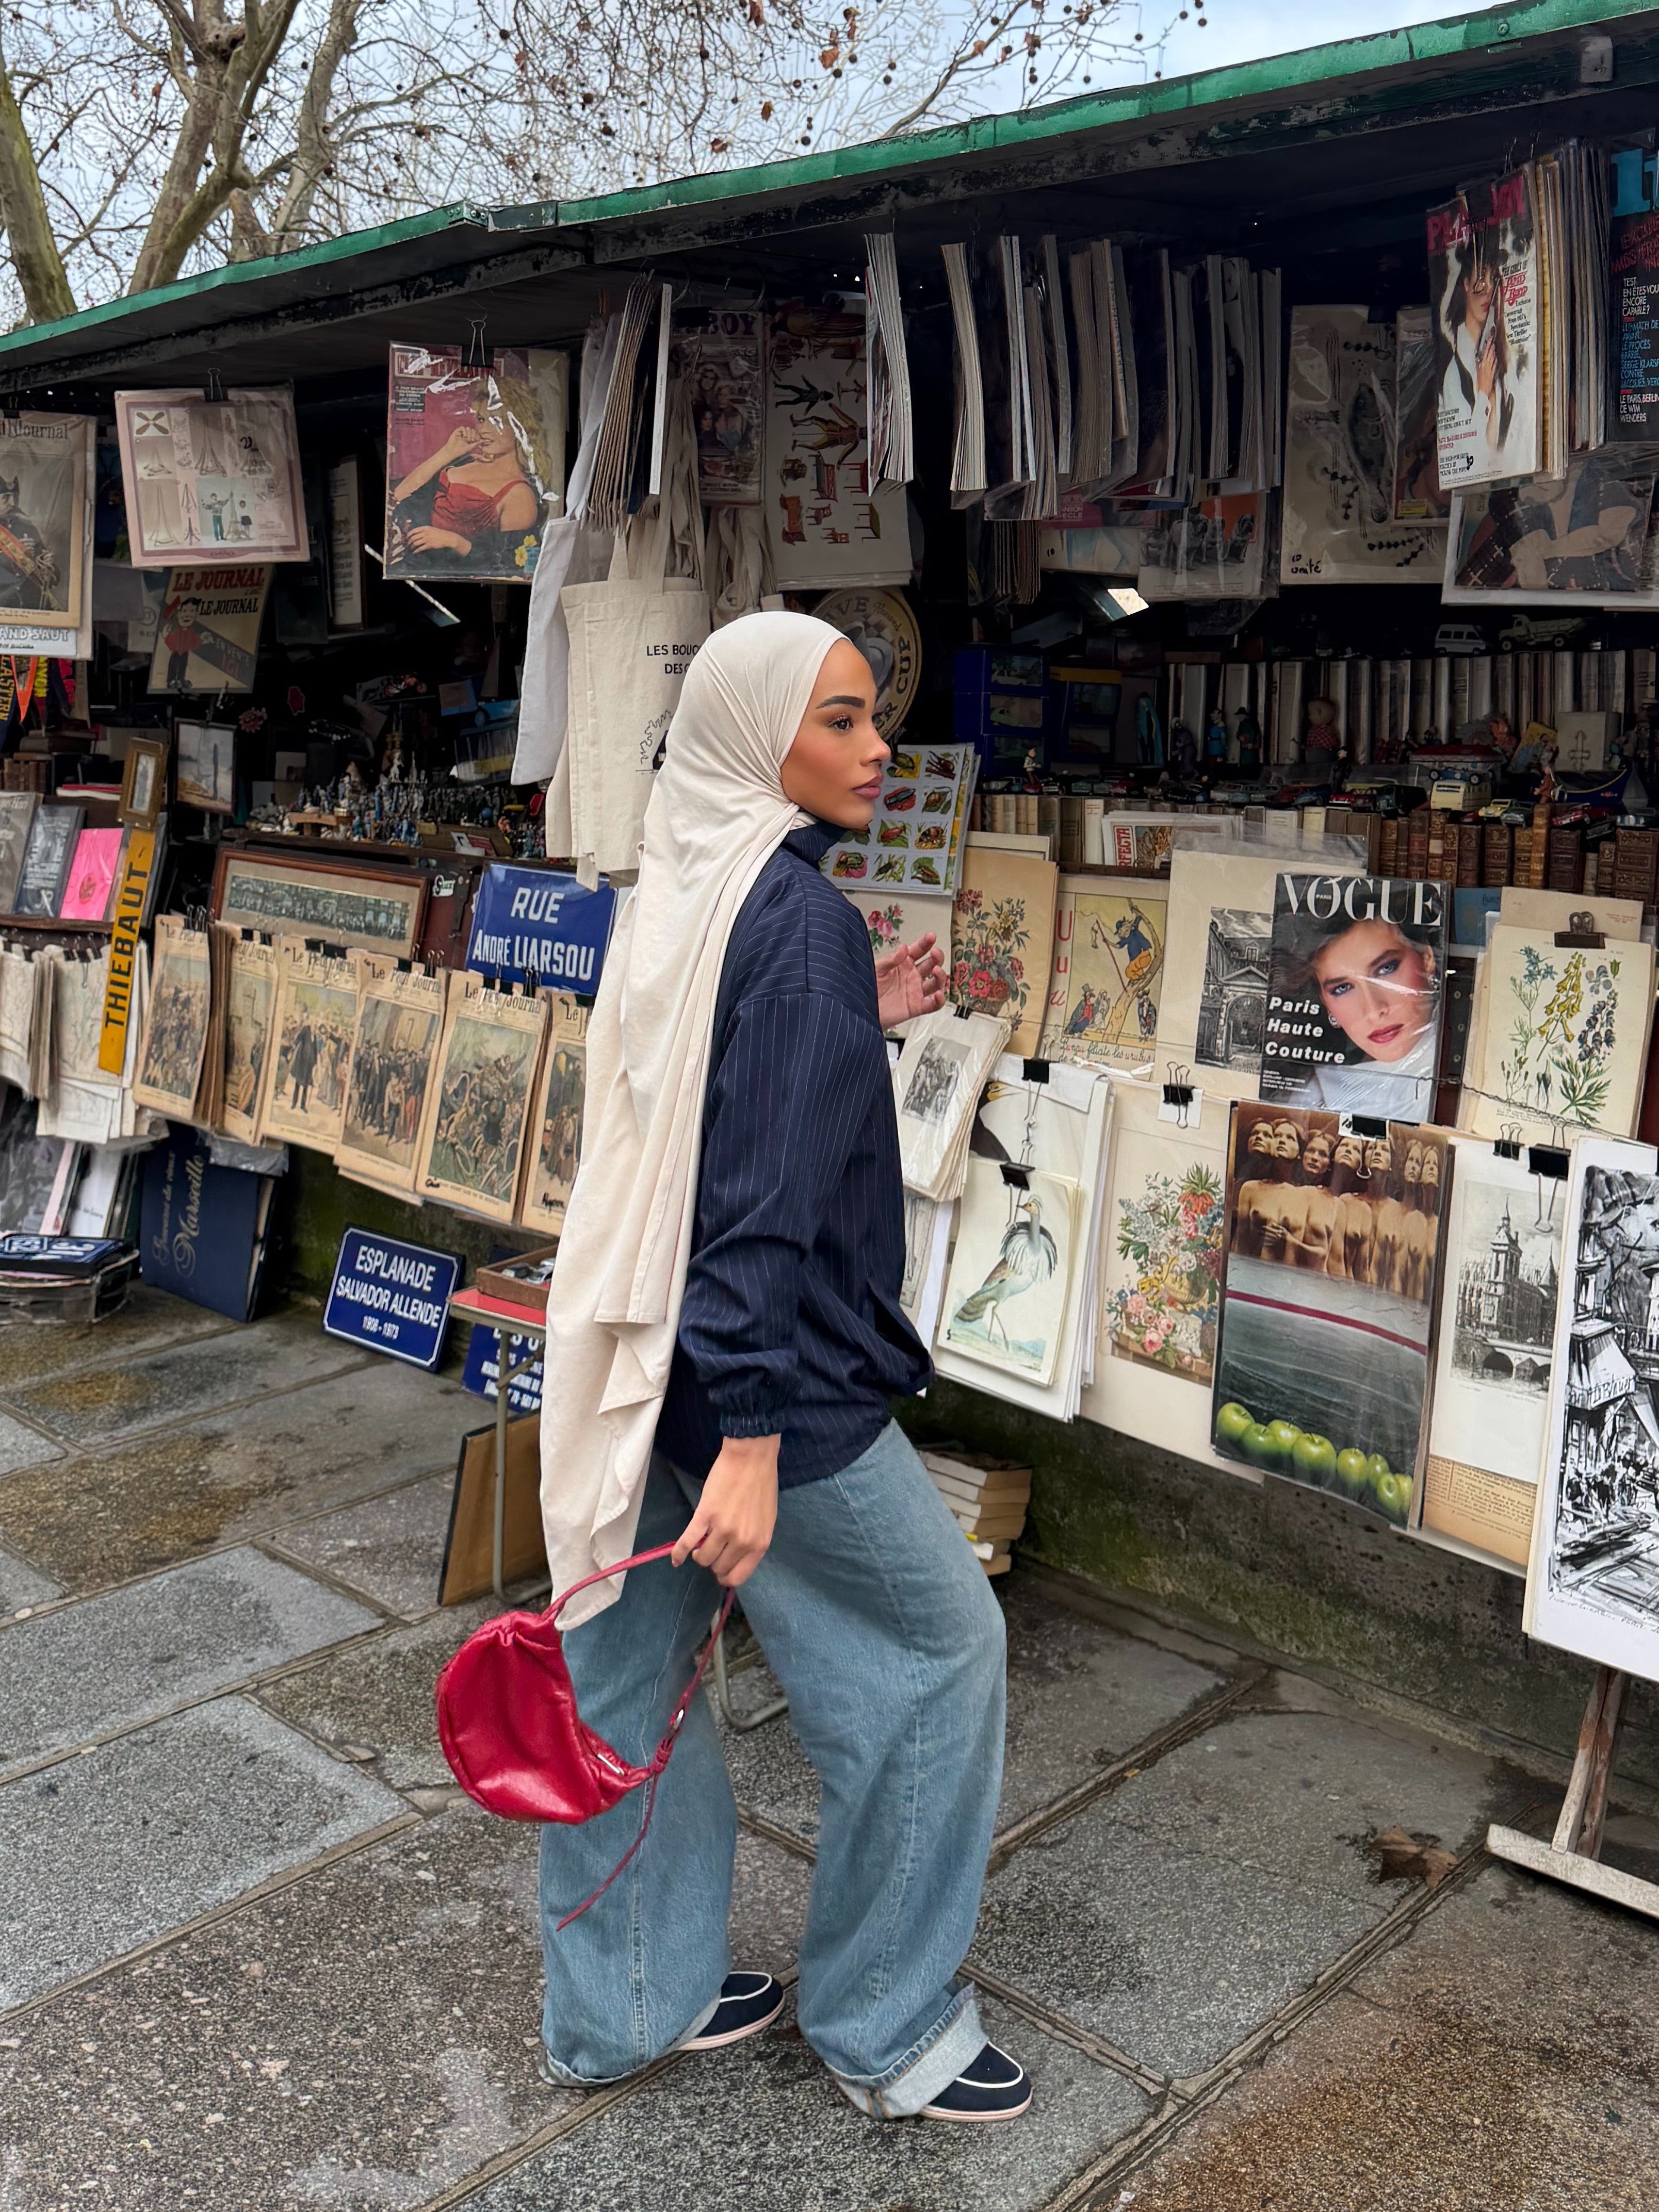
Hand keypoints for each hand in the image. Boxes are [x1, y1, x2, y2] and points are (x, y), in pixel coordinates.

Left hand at [407, 525, 471, 553]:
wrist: (448, 538)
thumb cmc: (440, 534)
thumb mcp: (432, 530)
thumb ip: (425, 531)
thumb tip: (418, 534)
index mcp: (425, 528)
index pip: (414, 530)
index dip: (408, 534)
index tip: (406, 538)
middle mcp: (425, 533)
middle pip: (413, 537)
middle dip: (409, 542)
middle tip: (407, 545)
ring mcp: (427, 539)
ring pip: (415, 543)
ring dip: (411, 546)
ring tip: (410, 549)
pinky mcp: (429, 545)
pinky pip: (420, 548)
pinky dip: (416, 551)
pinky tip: (414, 552)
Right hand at [440, 424, 481, 458]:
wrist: (452, 451)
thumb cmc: (461, 451)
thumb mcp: (470, 447)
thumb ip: (476, 443)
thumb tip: (483, 440)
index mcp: (469, 439)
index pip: (475, 434)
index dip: (477, 436)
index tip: (476, 440)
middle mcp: (466, 435)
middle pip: (472, 430)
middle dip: (473, 435)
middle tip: (471, 440)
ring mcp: (461, 433)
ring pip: (468, 428)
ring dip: (469, 433)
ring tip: (467, 439)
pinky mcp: (457, 431)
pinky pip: (463, 427)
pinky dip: (464, 431)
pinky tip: (464, 436)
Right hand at [671, 1434, 778, 1587]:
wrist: (751, 1458)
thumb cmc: (761, 1485)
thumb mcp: (765, 1520)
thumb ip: (753, 1541)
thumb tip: (735, 1557)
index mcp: (759, 1544)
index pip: (738, 1576)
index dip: (725, 1576)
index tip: (720, 1570)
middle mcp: (742, 1541)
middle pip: (718, 1567)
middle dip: (713, 1562)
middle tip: (711, 1549)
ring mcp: (723, 1529)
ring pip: (703, 1558)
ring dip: (698, 1554)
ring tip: (699, 1544)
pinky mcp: (705, 1516)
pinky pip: (687, 1542)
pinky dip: (678, 1552)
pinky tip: (675, 1558)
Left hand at [874, 932, 946, 1027]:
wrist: (861, 1009)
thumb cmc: (866, 987)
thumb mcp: (876, 969)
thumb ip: (890, 960)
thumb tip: (904, 948)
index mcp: (903, 964)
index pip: (918, 951)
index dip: (925, 943)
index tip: (931, 936)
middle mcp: (912, 976)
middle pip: (931, 964)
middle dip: (936, 957)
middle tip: (935, 953)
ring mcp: (916, 992)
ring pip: (935, 983)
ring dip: (940, 976)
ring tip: (936, 970)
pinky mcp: (916, 1007)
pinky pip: (932, 1004)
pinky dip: (939, 1000)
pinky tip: (939, 994)